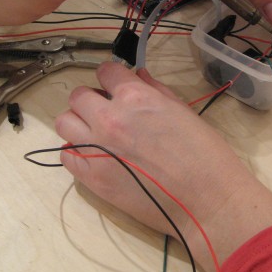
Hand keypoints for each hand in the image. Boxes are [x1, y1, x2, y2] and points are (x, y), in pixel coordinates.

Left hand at [55, 63, 271, 271]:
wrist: (206, 200)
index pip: (106, 71)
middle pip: (79, 96)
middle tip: (107, 111)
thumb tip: (138, 77)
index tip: (116, 86)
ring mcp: (96, 148)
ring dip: (79, 122)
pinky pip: (66, 155)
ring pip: (65, 122)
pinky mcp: (92, 178)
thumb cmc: (205, 154)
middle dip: (92, 99)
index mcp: (136, 97)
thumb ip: (155, 90)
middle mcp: (110, 118)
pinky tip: (95, 155)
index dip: (112, 77)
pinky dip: (76, 151)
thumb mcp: (184, 112)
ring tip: (96, 133)